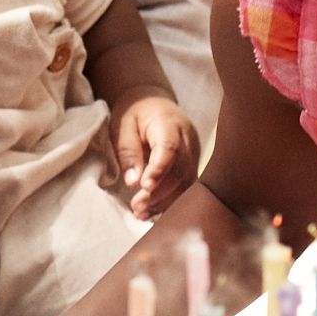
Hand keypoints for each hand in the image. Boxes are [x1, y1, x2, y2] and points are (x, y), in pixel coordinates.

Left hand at [105, 97, 198, 216]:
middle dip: (159, 192)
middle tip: (137, 206)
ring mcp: (194, 152)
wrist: (153, 103)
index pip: (170, 148)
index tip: (144, 187)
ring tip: (141, 212)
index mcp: (169, 123)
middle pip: (180, 169)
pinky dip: (170, 201)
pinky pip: (186, 186)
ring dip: (165, 201)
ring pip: (186, 182)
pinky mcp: (193, 164)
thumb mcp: (122, 125)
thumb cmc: (135, 113)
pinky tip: (152, 211)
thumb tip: (134, 182)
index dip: (159, 169)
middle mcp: (187, 139)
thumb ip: (128, 151)